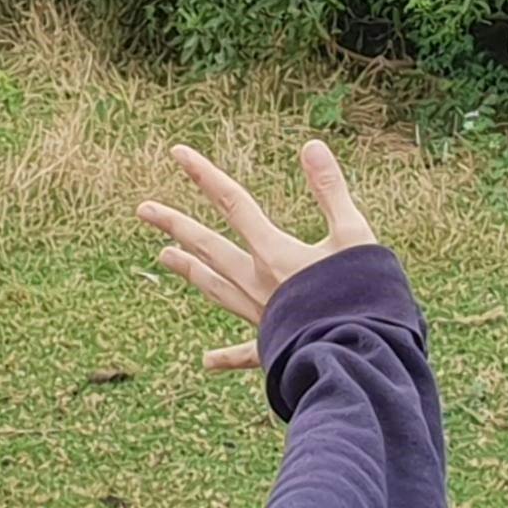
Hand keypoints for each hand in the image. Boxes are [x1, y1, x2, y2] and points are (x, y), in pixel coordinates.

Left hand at [139, 139, 377, 370]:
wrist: (363, 358)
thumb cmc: (364, 296)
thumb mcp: (354, 236)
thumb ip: (330, 191)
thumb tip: (311, 145)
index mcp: (275, 253)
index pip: (233, 203)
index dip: (205, 175)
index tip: (176, 152)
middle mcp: (257, 283)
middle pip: (208, 246)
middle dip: (175, 224)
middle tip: (143, 209)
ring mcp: (261, 317)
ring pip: (216, 287)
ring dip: (190, 269)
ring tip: (163, 256)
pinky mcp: (273, 348)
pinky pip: (244, 352)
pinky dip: (226, 356)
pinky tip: (207, 362)